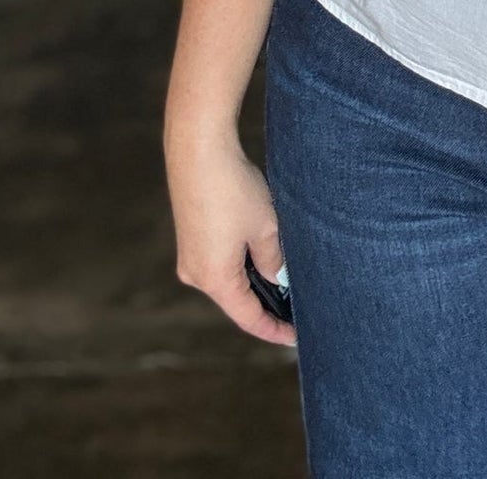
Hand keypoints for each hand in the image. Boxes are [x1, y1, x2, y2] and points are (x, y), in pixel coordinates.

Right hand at [167, 130, 296, 347]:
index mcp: (215, 280)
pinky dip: (241, 264)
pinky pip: (219, 262)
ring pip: (228, 280)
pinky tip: (262, 253)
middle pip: (237, 301)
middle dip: (267, 305)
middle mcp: (196, 275)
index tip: (297, 336)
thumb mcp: (266, 228)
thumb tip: (277, 279)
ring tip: (285, 280)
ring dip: (254, 282)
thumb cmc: (234, 189)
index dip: (274, 330)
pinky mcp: (190, 238)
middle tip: (297, 309)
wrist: (199, 150)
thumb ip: (274, 260)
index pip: (249, 318)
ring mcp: (190, 257)